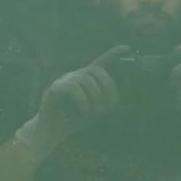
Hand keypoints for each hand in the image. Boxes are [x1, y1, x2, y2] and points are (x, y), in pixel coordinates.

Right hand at [14, 45, 128, 158]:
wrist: (53, 132)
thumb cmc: (74, 120)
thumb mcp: (94, 111)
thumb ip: (104, 102)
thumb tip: (115, 100)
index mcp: (86, 79)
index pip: (101, 63)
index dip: (113, 54)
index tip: (127, 48)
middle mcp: (75, 76)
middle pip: (96, 70)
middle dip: (107, 87)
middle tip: (108, 107)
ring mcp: (64, 80)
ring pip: (86, 79)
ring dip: (95, 97)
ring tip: (95, 113)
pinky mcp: (54, 88)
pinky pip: (72, 87)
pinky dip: (82, 100)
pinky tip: (84, 111)